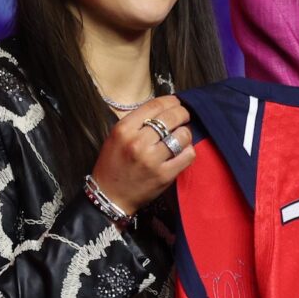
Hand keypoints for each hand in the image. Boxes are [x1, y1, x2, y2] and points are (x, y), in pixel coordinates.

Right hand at [91, 96, 194, 214]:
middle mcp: (138, 142)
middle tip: (184, 115)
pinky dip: (188, 150)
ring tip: (181, 135)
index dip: (170, 101)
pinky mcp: (164, 175)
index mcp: (124, 130)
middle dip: (182, 113)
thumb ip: (136, 123)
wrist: (110, 195)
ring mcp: (152, 159)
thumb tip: (162, 109)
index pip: (154, 106)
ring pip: (182, 135)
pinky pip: (187, 155)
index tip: (175, 102)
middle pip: (171, 117)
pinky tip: (183, 150)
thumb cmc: (113, 165)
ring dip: (186, 133)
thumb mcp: (116, 137)